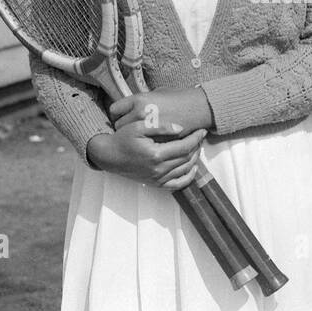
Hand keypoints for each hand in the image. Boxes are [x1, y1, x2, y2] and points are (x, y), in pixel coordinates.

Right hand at [86, 122, 207, 188]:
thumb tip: (180, 128)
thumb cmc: (123, 138)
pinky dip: (188, 177)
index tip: (202, 130)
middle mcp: (158, 169)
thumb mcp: (138, 126)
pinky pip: (177, 184)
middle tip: (200, 136)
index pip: (185, 146)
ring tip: (197, 146)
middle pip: (187, 158)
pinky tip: (193, 167)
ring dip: (195, 158)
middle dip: (197, 146)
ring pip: (185, 169)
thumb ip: (160, 126)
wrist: (109, 156)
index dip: (196, 138)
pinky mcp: (155, 184)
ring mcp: (157, 178)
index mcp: (156, 154)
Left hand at [108, 87, 213, 136]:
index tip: (120, 115)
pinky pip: (143, 145)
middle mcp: (141, 114)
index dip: (118, 113)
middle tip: (128, 127)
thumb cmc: (179, 98)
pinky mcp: (158, 141)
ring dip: (132, 137)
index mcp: (139, 100)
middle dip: (123, 127)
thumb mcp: (156, 92)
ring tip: (137, 134)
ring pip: (129, 138)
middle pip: (119, 126)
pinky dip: (144, 144)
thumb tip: (128, 107)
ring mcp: (148, 130)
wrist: (199, 107)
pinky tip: (148, 140)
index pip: (115, 110)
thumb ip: (140, 101)